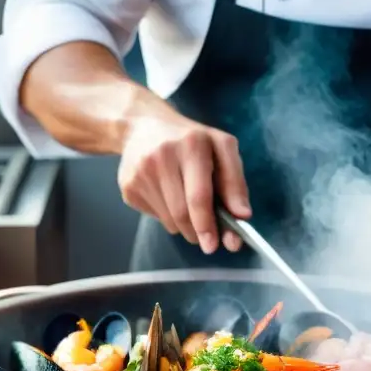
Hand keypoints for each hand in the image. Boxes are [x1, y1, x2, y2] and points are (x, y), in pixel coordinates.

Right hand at [118, 109, 248, 253]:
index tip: (214, 245)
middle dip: (198, 232)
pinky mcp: (128, 186)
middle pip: (182, 213)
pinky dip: (167, 217)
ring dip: (185, 226)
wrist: (142, 125)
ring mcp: (141, 172)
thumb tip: (242, 215)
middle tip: (207, 240)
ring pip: (169, 221)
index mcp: (192, 144)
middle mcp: (162, 156)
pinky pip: (155, 217)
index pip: (199, 196)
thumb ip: (234, 182)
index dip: (207, 224)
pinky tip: (167, 196)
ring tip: (188, 207)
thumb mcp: (220, 148)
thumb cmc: (191, 140)